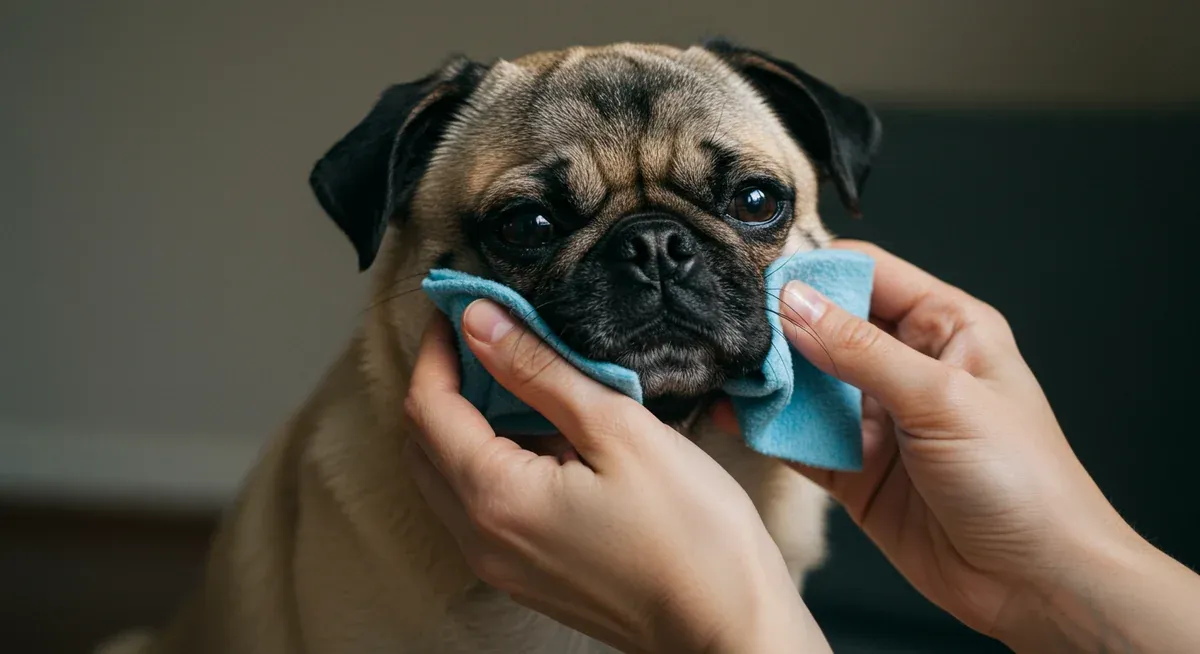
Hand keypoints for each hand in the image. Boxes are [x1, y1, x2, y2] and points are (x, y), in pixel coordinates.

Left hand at [403, 302, 829, 653]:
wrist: (727, 628)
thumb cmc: (691, 532)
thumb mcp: (618, 430)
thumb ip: (539, 372)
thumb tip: (479, 321)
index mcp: (495, 497)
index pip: (428, 406)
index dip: (438, 349)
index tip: (461, 306)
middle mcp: (479, 538)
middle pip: (424, 444)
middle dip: (444, 383)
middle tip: (484, 336)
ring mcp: (499, 564)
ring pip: (447, 477)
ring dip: (464, 422)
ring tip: (516, 377)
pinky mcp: (525, 575)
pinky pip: (480, 507)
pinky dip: (489, 461)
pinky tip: (542, 436)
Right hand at [713, 240, 1199, 651]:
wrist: (1036, 584)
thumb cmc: (1023, 482)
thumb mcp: (941, 400)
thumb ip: (860, 351)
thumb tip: (793, 303)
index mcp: (945, 327)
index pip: (867, 274)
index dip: (814, 274)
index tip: (760, 281)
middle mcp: (907, 365)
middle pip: (826, 326)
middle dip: (778, 328)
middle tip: (730, 330)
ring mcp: (878, 418)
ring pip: (805, 382)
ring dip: (767, 378)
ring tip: (722, 370)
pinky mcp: (854, 468)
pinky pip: (799, 437)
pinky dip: (766, 426)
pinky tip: (732, 415)